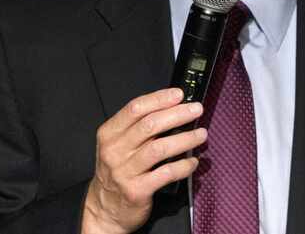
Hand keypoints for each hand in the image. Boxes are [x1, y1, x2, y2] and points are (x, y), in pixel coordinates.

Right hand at [82, 88, 206, 233]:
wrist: (104, 209)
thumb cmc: (118, 171)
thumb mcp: (118, 145)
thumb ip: (139, 127)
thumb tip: (172, 108)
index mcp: (109, 134)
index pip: (135, 109)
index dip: (159, 99)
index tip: (178, 94)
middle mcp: (115, 151)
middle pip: (149, 125)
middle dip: (177, 114)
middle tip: (196, 109)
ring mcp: (125, 172)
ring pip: (159, 148)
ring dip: (185, 139)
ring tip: (201, 134)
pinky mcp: (137, 191)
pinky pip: (166, 174)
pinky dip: (183, 166)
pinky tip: (193, 161)